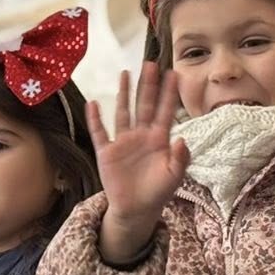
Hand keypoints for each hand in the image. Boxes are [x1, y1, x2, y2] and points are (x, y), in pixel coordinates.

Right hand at [92, 64, 188, 265]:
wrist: (136, 210)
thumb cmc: (158, 192)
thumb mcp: (174, 176)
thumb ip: (180, 158)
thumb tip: (181, 139)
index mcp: (159, 139)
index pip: (165, 111)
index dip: (169, 93)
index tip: (174, 74)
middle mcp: (141, 135)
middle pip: (144, 104)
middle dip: (147, 85)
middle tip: (150, 64)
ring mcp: (123, 141)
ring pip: (123, 112)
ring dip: (124, 94)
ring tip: (125, 74)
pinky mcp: (107, 152)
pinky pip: (99, 132)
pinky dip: (95, 119)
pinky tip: (93, 103)